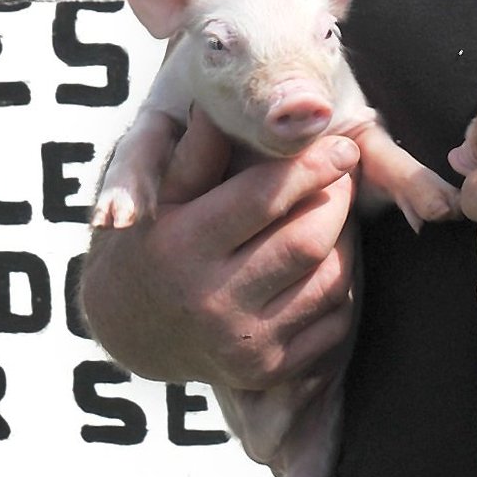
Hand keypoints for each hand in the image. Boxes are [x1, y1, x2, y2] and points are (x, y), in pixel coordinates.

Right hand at [77, 108, 360, 391]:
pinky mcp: (268, 371)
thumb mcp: (158, 195)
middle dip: (338, 199)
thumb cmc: (148, 244)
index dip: (312, 166)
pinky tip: (330, 258)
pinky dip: (342, 286)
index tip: (343, 143)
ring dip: (346, 240)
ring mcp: (245, 343)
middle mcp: (214, 300)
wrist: (129, 330)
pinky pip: (332, 324)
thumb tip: (223, 104)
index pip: (264, 198)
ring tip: (336, 212)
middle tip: (346, 174)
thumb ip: (195, 154)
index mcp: (185, 247)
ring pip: (329, 282)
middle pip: (307, 240)